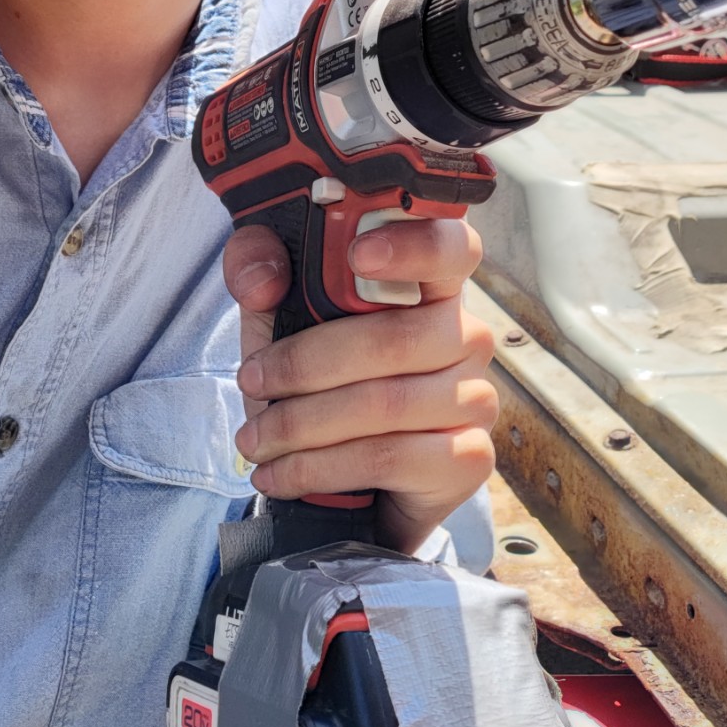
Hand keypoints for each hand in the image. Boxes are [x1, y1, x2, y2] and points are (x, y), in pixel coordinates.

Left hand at [222, 214, 497, 554]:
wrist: (344, 482)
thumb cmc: (317, 384)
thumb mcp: (273, 319)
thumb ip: (257, 272)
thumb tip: (263, 281)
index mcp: (429, 287)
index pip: (450, 247)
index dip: (413, 244)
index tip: (358, 255)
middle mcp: (465, 337)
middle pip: (396, 339)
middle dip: (307, 364)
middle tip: (252, 381)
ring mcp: (475, 398)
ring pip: (384, 405)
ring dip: (302, 424)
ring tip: (255, 438)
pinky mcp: (468, 458)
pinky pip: (388, 459)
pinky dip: (319, 468)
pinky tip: (280, 474)